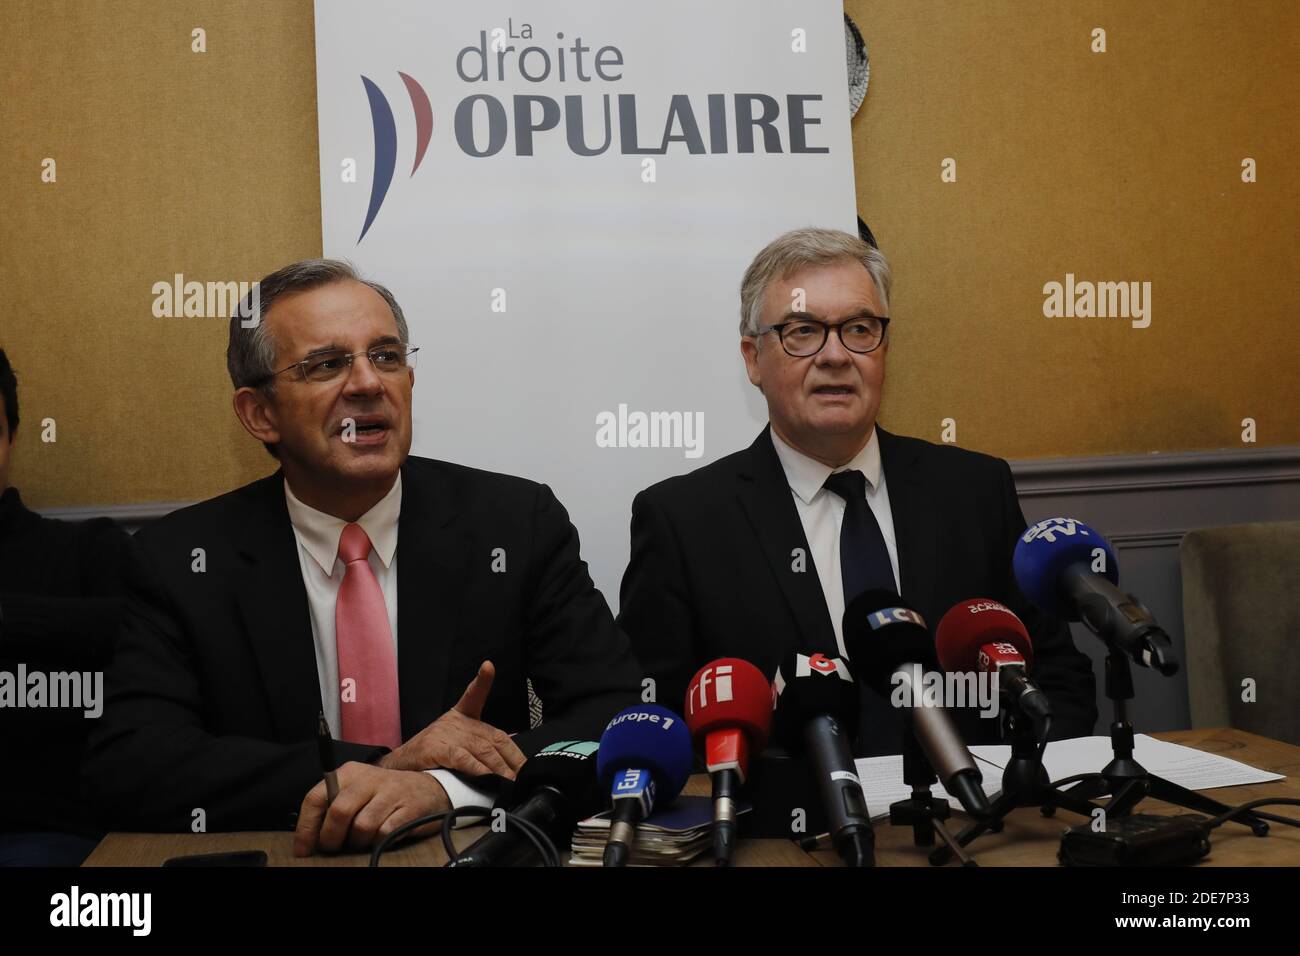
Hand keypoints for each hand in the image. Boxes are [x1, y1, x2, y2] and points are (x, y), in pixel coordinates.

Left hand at [294, 761, 449, 855]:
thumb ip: (332, 807)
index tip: (303, 849)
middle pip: (338, 813)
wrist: (428, 788)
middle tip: (335, 848)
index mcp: (348, 773)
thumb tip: (308, 839)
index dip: (306, 827)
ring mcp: (390, 793)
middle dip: (331, 838)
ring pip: (362, 827)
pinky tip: (381, 836)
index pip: (315, 798)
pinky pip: (384, 833)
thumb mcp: (355, 791)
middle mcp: (368, 779)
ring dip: (358, 842)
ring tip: (362, 840)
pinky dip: (379, 841)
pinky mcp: (409, 808)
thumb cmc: (383, 795)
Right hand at [377, 660, 526, 778]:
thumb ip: (479, 751)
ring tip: (509, 782)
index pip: (474, 696)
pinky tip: (485, 777)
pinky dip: (475, 768)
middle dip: (511, 760)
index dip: (482, 681)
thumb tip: (506, 769)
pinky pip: (460, 758)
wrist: (397, 769)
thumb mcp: (455, 747)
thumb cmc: (429, 758)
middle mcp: (454, 722)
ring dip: (498, 768)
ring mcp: (444, 734)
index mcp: (460, 717)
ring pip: (480, 749)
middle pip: (492, 738)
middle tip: (522, 777)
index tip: (487, 666)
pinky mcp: (434, 749)